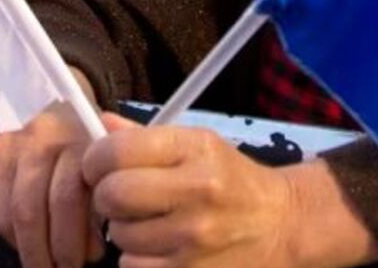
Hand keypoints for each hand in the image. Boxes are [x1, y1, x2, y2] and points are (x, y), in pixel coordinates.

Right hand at [0, 101, 104, 267]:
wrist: (67, 115)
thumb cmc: (93, 152)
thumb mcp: (107, 174)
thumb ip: (101, 210)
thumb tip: (90, 252)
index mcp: (75, 138)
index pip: (67, 196)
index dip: (71, 239)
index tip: (79, 264)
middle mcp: (38, 137)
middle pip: (31, 208)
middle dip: (43, 251)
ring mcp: (9, 145)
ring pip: (9, 213)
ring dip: (26, 248)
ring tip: (42, 264)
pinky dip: (10, 235)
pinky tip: (27, 243)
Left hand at [85, 113, 298, 267]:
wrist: (281, 225)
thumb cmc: (232, 180)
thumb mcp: (198, 146)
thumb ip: (145, 137)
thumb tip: (100, 124)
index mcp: (195, 148)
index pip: (117, 150)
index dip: (95, 160)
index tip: (98, 167)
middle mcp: (197, 190)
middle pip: (112, 194)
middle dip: (106, 196)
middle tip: (118, 197)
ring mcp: (194, 236)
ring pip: (119, 235)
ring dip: (123, 230)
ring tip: (146, 222)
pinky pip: (132, 266)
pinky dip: (137, 258)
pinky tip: (157, 246)